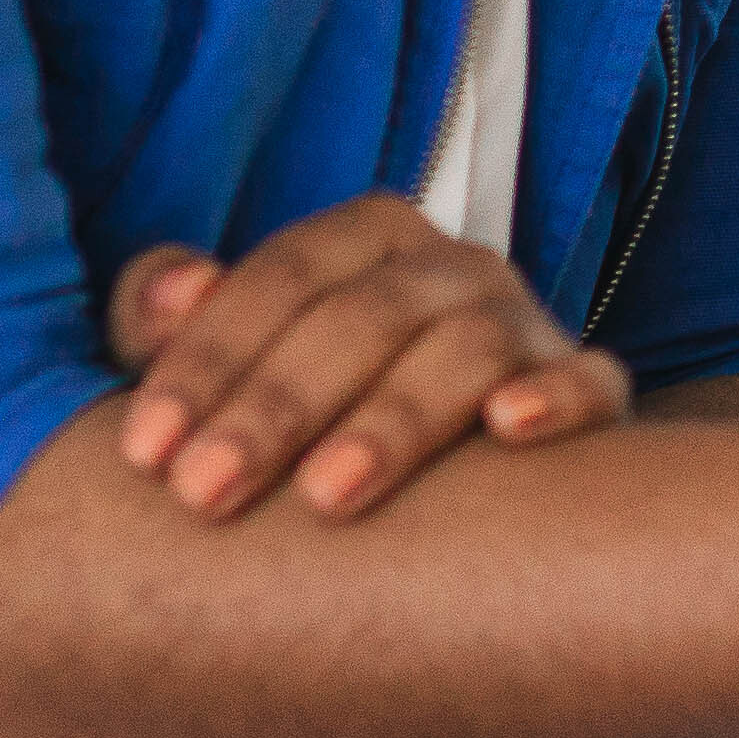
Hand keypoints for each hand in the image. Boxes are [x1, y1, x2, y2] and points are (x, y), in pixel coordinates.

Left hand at [107, 199, 629, 521]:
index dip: (207, 358)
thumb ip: (173, 324)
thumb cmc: (313, 416)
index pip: (283, 275)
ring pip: (464, 350)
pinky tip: (509, 429)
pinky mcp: (589, 393)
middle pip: (364, 316)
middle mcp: (454, 268)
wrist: (458, 488)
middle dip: (276, 407)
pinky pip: (591, 383)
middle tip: (204, 495)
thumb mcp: (234, 363)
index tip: (147, 453)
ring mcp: (527, 327)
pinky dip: (558, 397)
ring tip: (326, 497)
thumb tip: (175, 289)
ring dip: (393, 420)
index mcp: (369, 240)